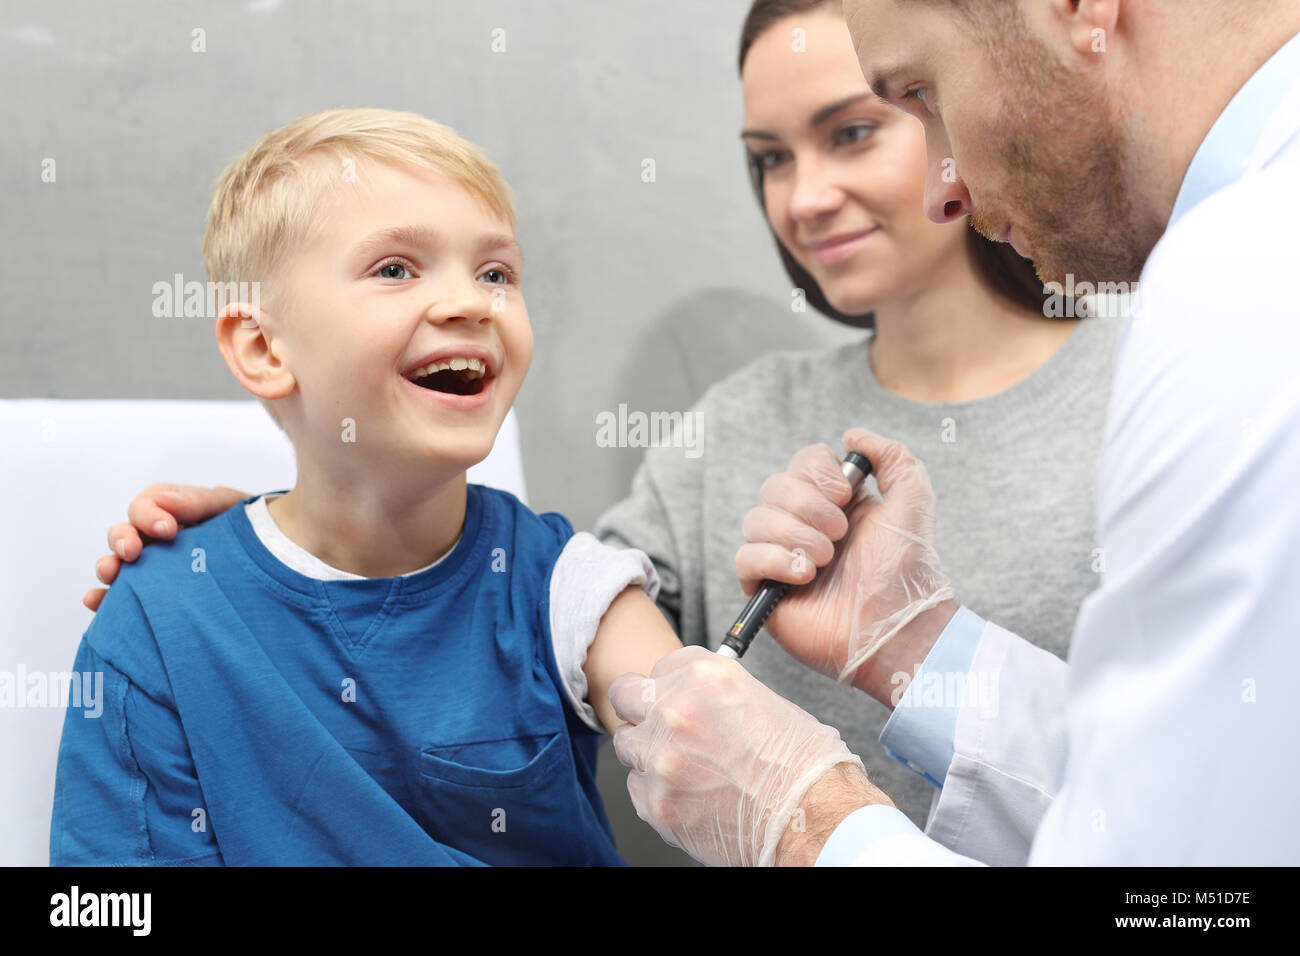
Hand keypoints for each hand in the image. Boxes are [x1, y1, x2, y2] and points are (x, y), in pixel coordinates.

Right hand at [83, 484, 247, 610]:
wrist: (279, 560)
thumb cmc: (255, 529)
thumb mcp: (234, 508)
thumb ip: (202, 502)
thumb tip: (167, 502)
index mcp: (176, 511)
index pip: (148, 504)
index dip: (149, 514)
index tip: (167, 529)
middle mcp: (159, 538)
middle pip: (126, 532)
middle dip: (123, 539)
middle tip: (133, 552)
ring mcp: (154, 566)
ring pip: (118, 562)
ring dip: (108, 565)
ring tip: (111, 574)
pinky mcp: (153, 595)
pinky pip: (122, 597)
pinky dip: (104, 599)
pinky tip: (97, 602)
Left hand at [610, 646, 878, 866]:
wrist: (814, 819)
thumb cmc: (803, 765)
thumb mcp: (763, 701)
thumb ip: (714, 695)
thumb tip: (696, 700)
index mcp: (704, 676)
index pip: (660, 665)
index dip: (671, 684)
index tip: (678, 696)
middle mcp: (675, 712)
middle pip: (626, 696)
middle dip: (642, 709)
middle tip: (662, 726)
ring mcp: (660, 759)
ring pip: (628, 745)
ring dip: (648, 751)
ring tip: (685, 766)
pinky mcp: (655, 803)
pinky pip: (636, 788)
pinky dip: (655, 790)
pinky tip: (689, 794)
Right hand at [735, 428, 956, 692]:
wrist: (897, 625)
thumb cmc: (907, 569)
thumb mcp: (913, 500)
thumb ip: (892, 455)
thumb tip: (850, 434)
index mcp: (834, 502)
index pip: (803, 462)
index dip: (818, 472)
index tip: (847, 495)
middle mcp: (804, 524)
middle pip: (774, 486)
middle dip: (809, 507)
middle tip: (840, 536)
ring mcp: (781, 556)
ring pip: (756, 519)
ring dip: (795, 535)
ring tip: (824, 562)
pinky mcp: (764, 589)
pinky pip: (745, 557)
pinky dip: (774, 560)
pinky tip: (804, 576)